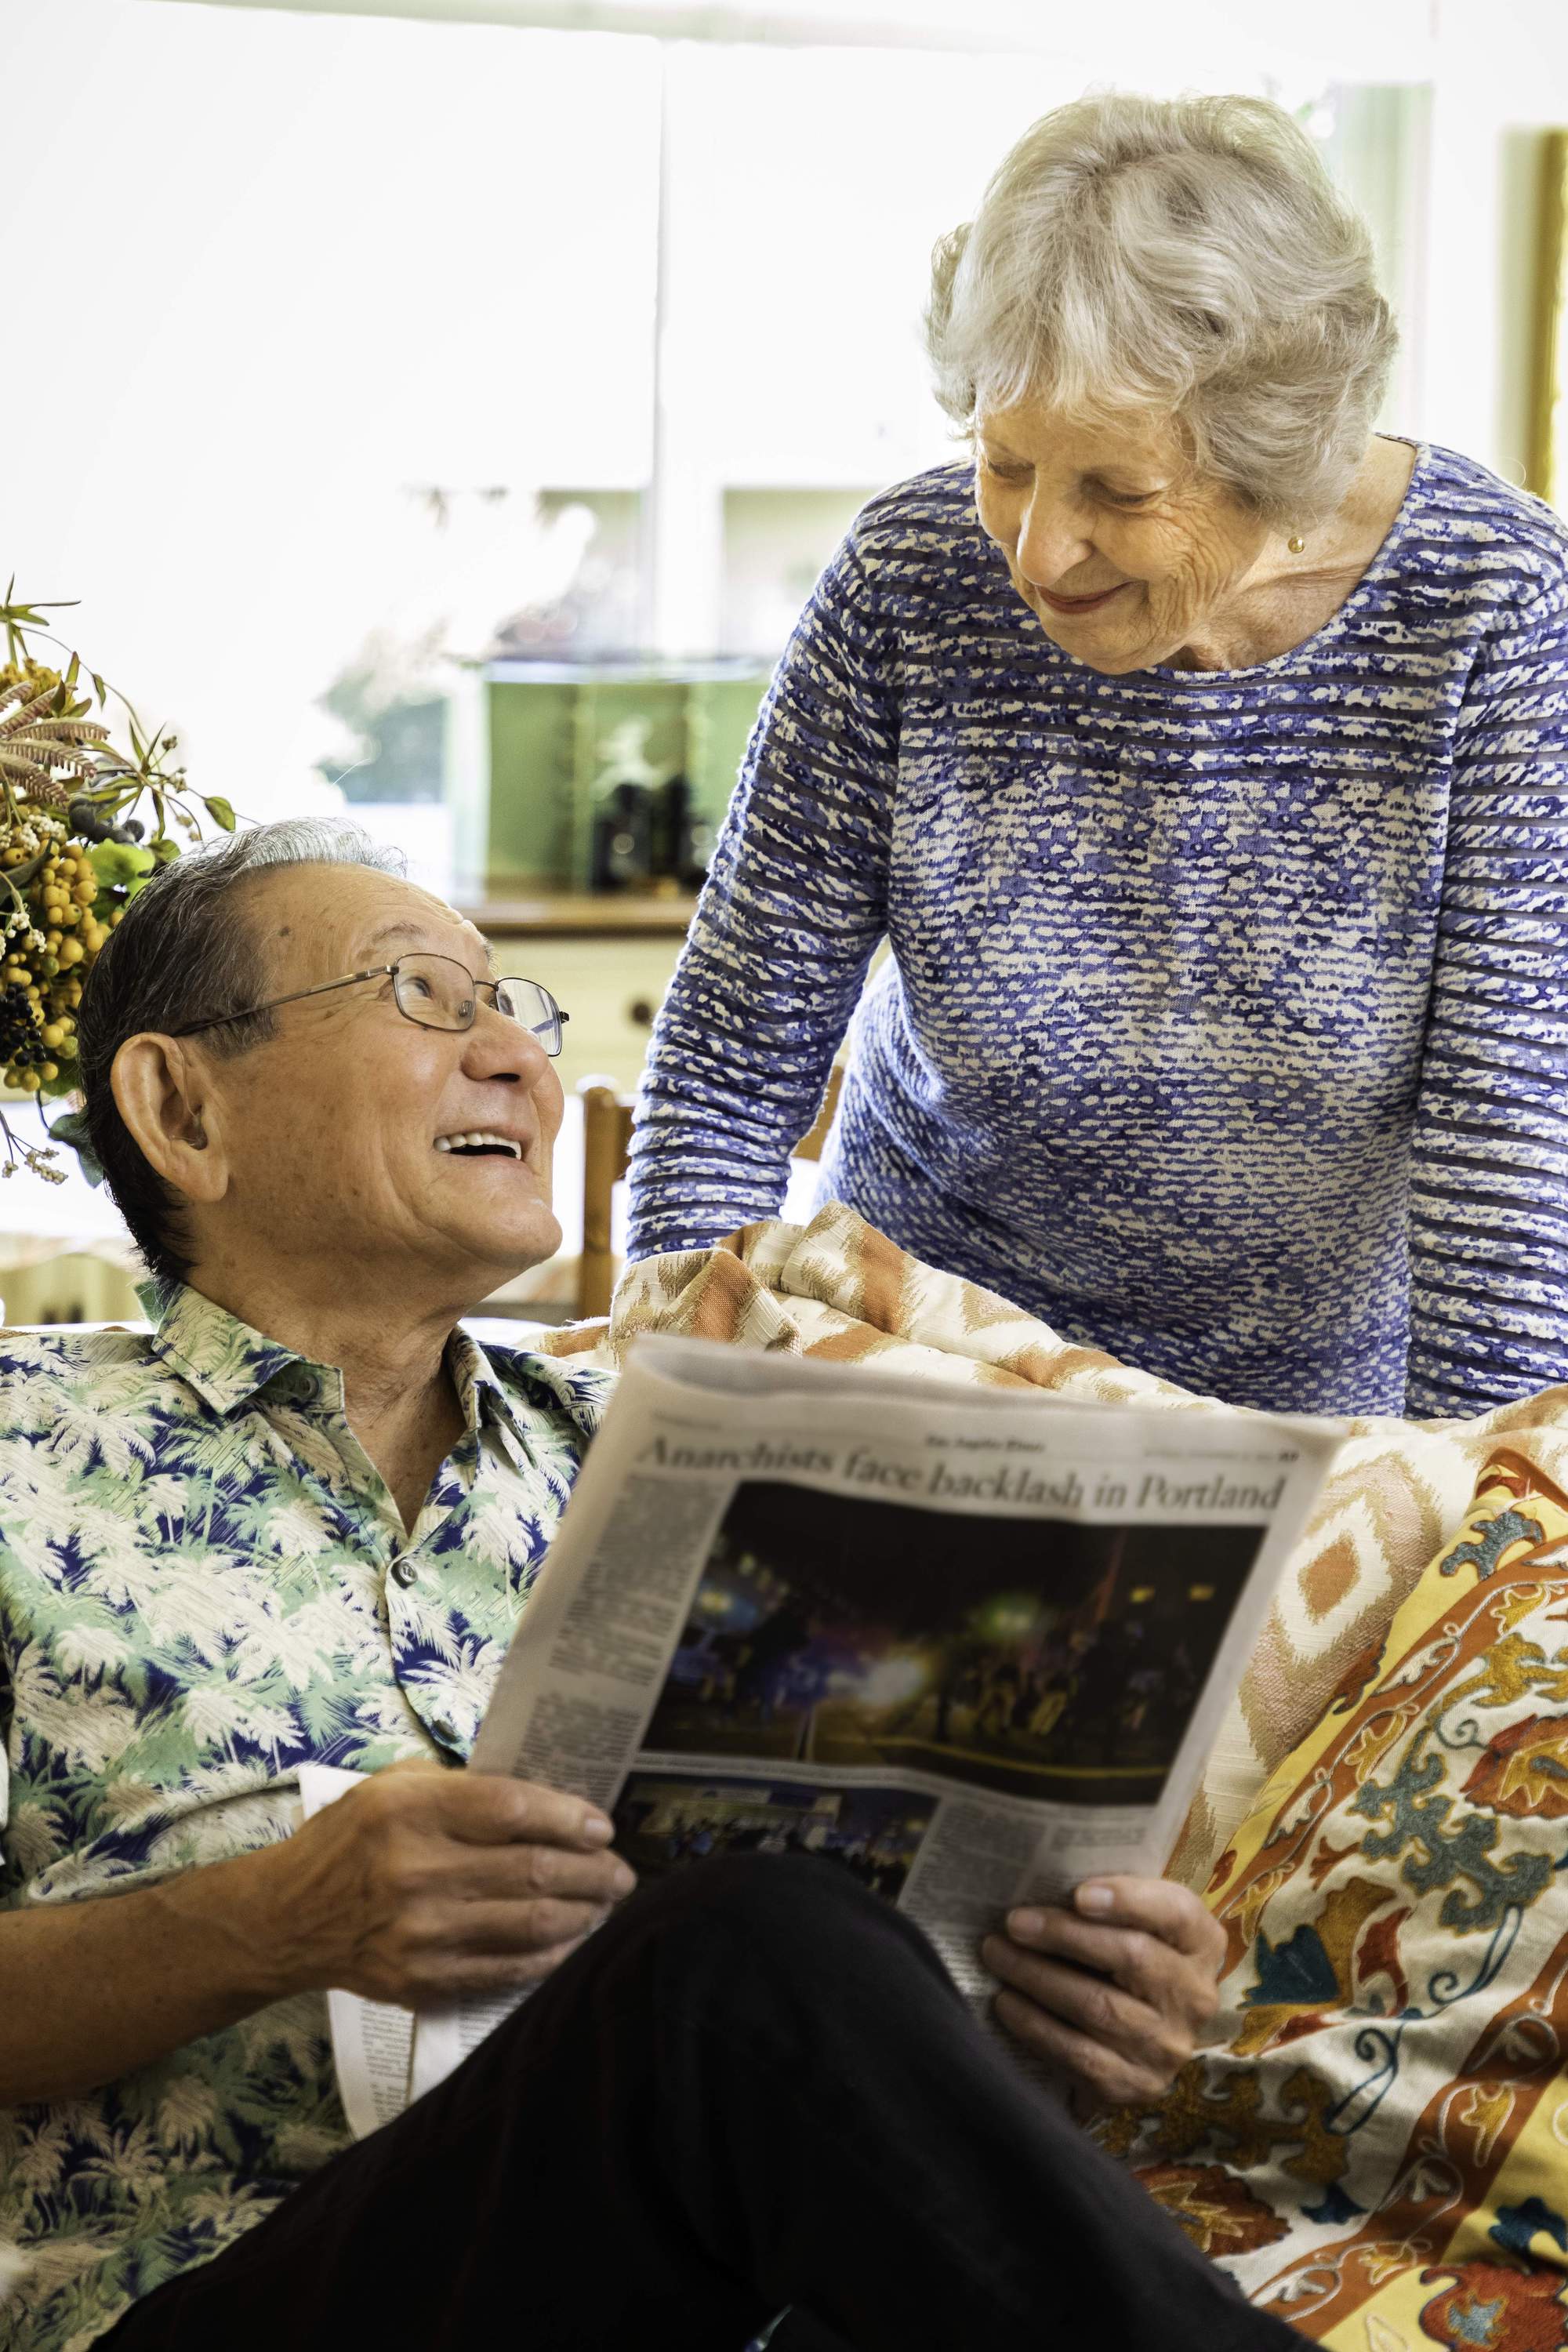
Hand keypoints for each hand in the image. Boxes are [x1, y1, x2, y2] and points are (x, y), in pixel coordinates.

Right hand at [253, 1766, 635, 2005]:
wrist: (287, 1918)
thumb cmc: (348, 1840)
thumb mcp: (394, 1787)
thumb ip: (464, 1789)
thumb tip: (545, 1802)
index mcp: (411, 1812)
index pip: (512, 1811)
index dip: (570, 1818)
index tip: (602, 1827)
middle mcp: (416, 1872)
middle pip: (532, 1872)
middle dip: (593, 1872)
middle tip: (621, 1871)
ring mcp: (420, 1934)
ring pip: (529, 1925)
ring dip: (584, 1914)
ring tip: (607, 1903)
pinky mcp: (421, 1980)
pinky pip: (505, 1970)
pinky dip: (550, 1956)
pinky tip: (574, 1941)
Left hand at [981, 1875, 1225, 2108]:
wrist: (1136, 2043)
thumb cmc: (1126, 1959)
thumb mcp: (1138, 1924)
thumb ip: (1113, 1899)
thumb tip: (1047, 1879)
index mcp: (1202, 1944)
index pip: (1176, 1913)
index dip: (1129, 1900)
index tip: (1078, 1893)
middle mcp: (1195, 1997)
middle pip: (1131, 1958)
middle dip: (1064, 1936)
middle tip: (1014, 1922)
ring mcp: (1167, 2047)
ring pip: (1099, 2007)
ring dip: (1038, 1977)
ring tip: (998, 1954)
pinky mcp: (1136, 2085)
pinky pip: (1079, 2055)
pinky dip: (1036, 2026)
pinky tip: (1006, 2002)